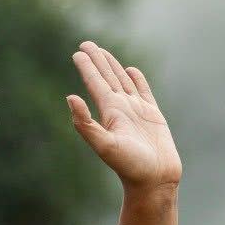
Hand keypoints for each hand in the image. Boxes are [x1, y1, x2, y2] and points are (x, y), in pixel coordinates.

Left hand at [68, 42, 181, 193]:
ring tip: (104, 52)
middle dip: (97, 60)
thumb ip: (85, 123)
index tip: (77, 52)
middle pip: (106, 78)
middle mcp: (121, 109)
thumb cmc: (130, 166)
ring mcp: (137, 111)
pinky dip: (137, 79)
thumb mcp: (104, 145)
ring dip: (113, 66)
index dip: (86, 67)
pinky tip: (131, 71)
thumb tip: (70, 97)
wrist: (154, 181)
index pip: (95, 83)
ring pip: (123, 81)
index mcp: (109, 113)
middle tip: (86, 44)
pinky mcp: (153, 116)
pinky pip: (143, 91)